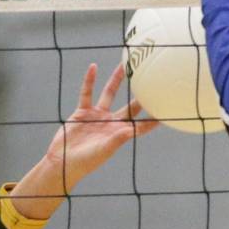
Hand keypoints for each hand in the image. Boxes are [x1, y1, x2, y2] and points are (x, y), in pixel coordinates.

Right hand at [42, 63, 157, 189]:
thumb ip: (116, 140)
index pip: (140, 126)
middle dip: (139, 96)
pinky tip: (93, 67)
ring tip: (123, 66)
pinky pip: (87, 93)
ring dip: (116, 80)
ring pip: (109, 94)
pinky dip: (89, 80)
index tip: (166, 111)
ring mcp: (97, 116)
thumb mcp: (103, 151)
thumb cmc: (85, 162)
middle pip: (129, 106)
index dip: (152, 120)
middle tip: (150, 81)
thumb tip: (130, 130)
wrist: (62, 161)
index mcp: (119, 134)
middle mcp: (111, 123)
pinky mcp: (83, 112)